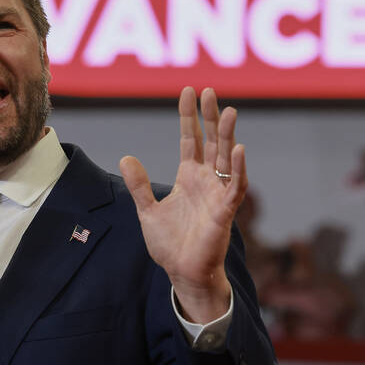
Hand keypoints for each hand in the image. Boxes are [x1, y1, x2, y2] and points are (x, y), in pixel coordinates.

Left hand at [119, 87, 244, 323]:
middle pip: (211, 141)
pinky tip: (238, 148)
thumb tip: (126, 157)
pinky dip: (239, 168)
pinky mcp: (225, 211)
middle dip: (210, 117)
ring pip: (226, 158)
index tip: (188, 92)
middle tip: (208, 91)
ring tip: (229, 111)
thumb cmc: (170, 245)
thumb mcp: (148, 211)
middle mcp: (206, 181)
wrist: (183, 273)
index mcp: (189, 178)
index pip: (190, 140)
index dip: (189, 117)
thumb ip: (140, 185)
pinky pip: (235, 186)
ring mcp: (218, 194)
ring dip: (228, 135)